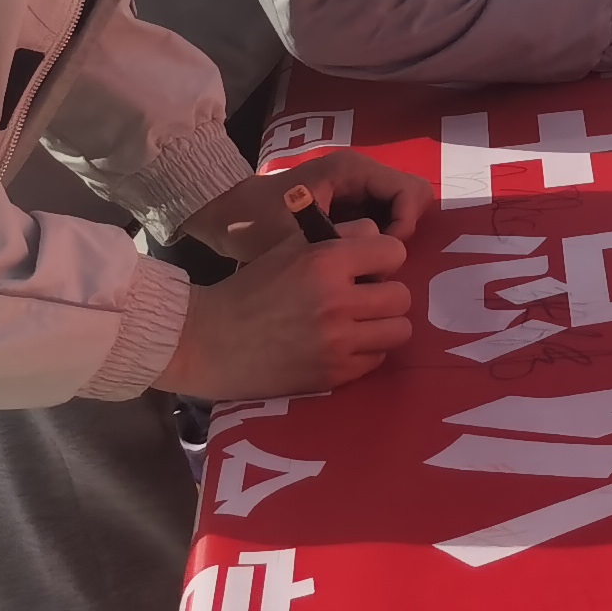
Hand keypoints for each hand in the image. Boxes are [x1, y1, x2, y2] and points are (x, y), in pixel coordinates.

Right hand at [158, 226, 412, 399]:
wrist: (209, 342)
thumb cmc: (250, 289)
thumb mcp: (289, 247)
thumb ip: (337, 236)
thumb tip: (378, 235)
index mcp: (325, 261)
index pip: (394, 251)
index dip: (382, 258)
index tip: (367, 267)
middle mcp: (336, 301)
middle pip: (402, 295)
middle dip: (385, 294)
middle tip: (362, 299)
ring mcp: (337, 342)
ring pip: (399, 329)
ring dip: (382, 325)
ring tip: (358, 324)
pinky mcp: (334, 374)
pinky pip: (378, 359)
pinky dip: (366, 352)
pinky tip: (342, 346)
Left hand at [185, 148, 429, 257]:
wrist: (220, 217)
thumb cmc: (255, 221)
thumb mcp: (297, 237)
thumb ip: (341, 248)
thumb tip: (381, 273)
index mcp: (354, 170)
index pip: (411, 192)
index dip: (406, 226)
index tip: (382, 256)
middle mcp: (361, 175)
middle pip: (411, 201)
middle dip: (401, 234)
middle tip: (375, 264)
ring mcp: (355, 190)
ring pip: (398, 213)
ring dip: (387, 242)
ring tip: (363, 269)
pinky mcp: (347, 207)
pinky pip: (379, 222)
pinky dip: (374, 245)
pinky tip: (352, 267)